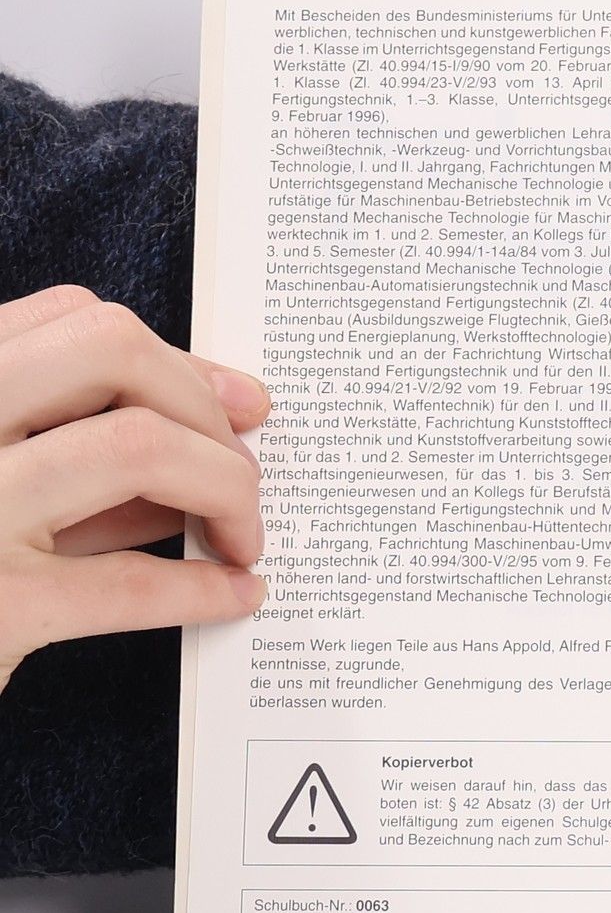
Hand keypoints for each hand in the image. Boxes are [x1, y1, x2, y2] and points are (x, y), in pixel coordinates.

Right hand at [0, 284, 268, 694]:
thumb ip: (67, 453)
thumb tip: (212, 433)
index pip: (70, 319)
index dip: (176, 359)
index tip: (235, 403)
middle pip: (110, 348)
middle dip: (204, 404)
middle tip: (242, 470)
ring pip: (136, 446)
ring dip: (225, 486)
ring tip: (242, 534)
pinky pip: (125, 583)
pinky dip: (202, 587)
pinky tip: (234, 593)